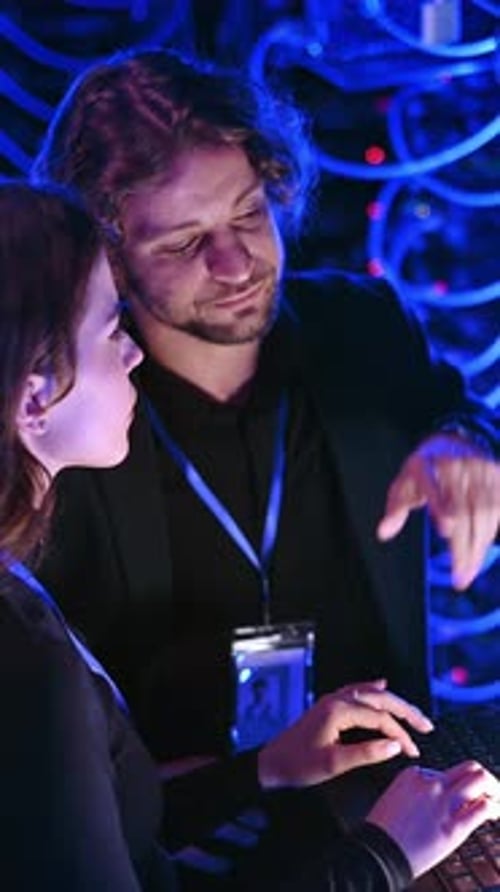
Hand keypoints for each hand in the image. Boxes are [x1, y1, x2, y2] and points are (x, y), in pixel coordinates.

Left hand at [258, 678, 432, 789]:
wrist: (272, 763)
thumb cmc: (298, 764)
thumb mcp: (333, 764)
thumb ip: (366, 753)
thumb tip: (395, 746)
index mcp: (339, 710)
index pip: (381, 718)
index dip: (401, 734)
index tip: (413, 751)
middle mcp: (337, 700)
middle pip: (380, 699)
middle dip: (406, 711)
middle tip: (427, 725)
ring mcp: (332, 701)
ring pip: (370, 693)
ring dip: (393, 702)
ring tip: (412, 713)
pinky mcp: (329, 706)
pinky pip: (356, 690)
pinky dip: (372, 689)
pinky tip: (380, 686)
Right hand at [367, 760, 499, 877]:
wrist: (377, 854)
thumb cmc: (381, 833)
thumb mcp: (394, 800)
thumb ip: (416, 794)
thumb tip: (436, 799)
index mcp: (412, 775)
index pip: (446, 771)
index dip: (457, 784)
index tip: (460, 795)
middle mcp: (430, 784)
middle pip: (469, 767)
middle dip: (481, 778)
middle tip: (485, 791)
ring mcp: (442, 803)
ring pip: (480, 779)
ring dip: (492, 789)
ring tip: (494, 800)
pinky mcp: (453, 827)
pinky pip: (481, 808)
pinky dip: (491, 808)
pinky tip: (492, 814)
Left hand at [377, 434, 499, 589]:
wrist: (453, 440)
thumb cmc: (423, 470)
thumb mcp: (403, 485)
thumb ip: (395, 509)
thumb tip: (383, 533)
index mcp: (426, 465)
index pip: (433, 486)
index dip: (442, 506)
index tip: (447, 529)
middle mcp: (455, 466)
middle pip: (464, 510)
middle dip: (463, 546)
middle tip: (459, 577)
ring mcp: (478, 470)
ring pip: (484, 514)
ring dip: (478, 547)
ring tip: (467, 573)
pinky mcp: (496, 477)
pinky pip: (498, 510)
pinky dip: (490, 534)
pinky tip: (479, 555)